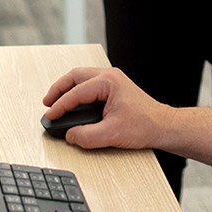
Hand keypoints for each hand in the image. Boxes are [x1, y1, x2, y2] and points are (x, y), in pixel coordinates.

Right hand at [42, 67, 171, 149]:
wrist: (163, 126)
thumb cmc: (145, 125)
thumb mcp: (112, 134)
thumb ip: (86, 136)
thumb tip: (70, 135)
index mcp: (109, 82)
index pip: (76, 92)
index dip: (60, 105)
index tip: (50, 115)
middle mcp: (110, 76)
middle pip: (75, 76)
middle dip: (58, 89)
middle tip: (47, 102)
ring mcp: (112, 80)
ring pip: (81, 77)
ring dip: (67, 88)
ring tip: (55, 101)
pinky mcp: (114, 87)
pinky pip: (89, 83)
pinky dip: (77, 90)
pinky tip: (72, 101)